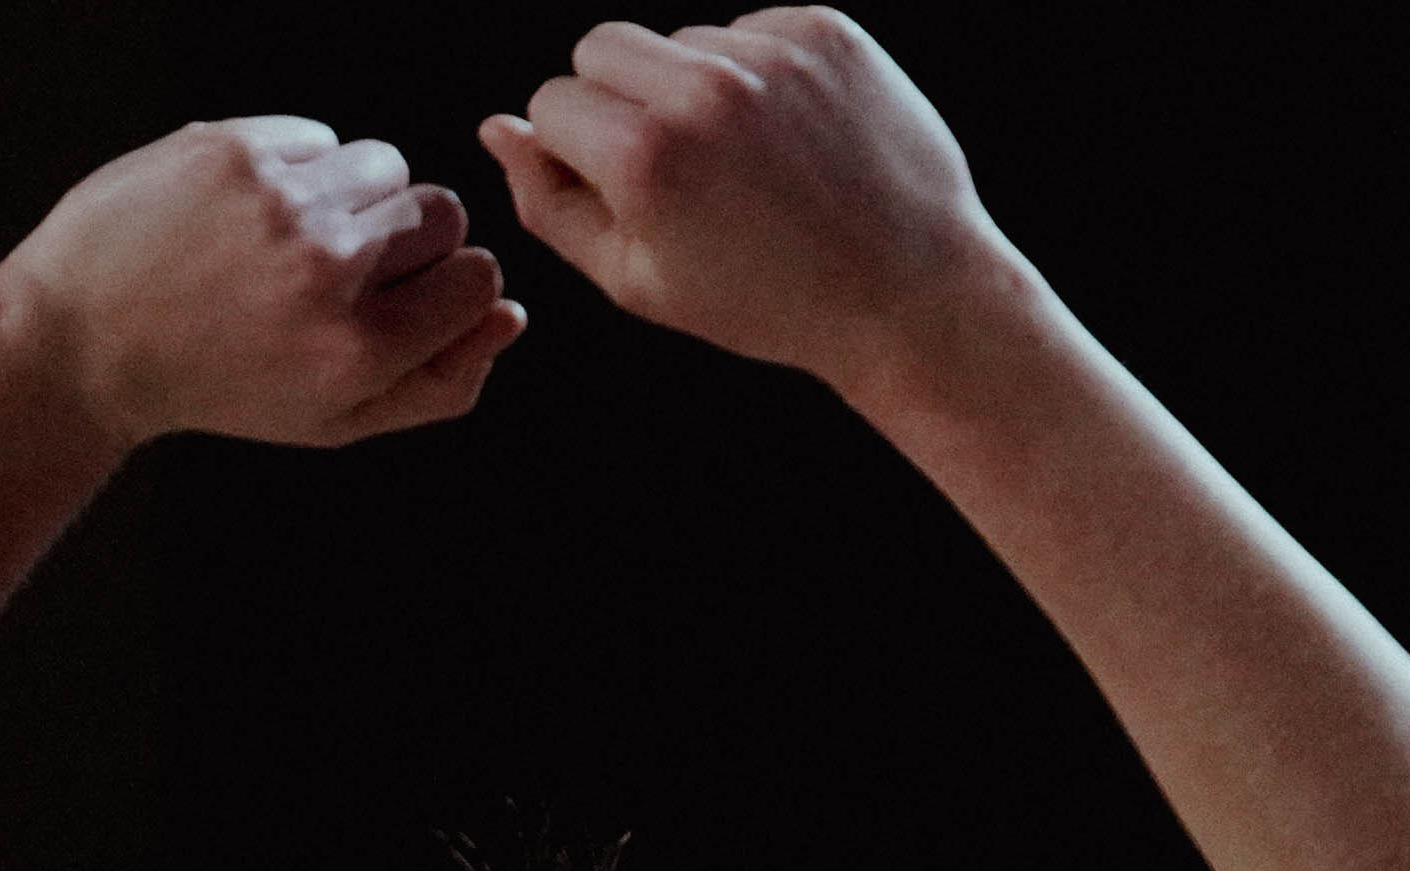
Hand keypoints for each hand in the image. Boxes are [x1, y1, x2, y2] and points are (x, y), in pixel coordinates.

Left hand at [0, 115, 518, 450]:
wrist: (84, 339)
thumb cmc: (221, 385)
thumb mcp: (332, 420)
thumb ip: (438, 384)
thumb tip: (510, 315)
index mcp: (359, 353)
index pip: (478, 279)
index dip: (451, 284)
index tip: (406, 297)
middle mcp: (326, 273)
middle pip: (443, 213)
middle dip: (407, 237)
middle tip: (343, 270)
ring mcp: (280, 202)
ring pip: (385, 164)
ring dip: (355, 196)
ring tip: (291, 238)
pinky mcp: (234, 148)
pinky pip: (319, 138)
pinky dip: (296, 168)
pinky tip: (246, 211)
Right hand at [485, 16, 1018, 397]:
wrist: (910, 293)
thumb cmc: (766, 302)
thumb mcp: (640, 281)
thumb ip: (551, 204)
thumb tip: (499, 129)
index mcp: (645, 157)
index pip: (551, 102)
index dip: (576, 152)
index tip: (624, 190)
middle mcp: (704, 91)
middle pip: (600, 45)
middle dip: (617, 98)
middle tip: (674, 166)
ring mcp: (769, 54)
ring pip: (679, 39)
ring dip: (693, 87)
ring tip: (749, 162)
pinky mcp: (824, 32)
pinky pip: (750, 30)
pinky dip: (757, 74)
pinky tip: (792, 138)